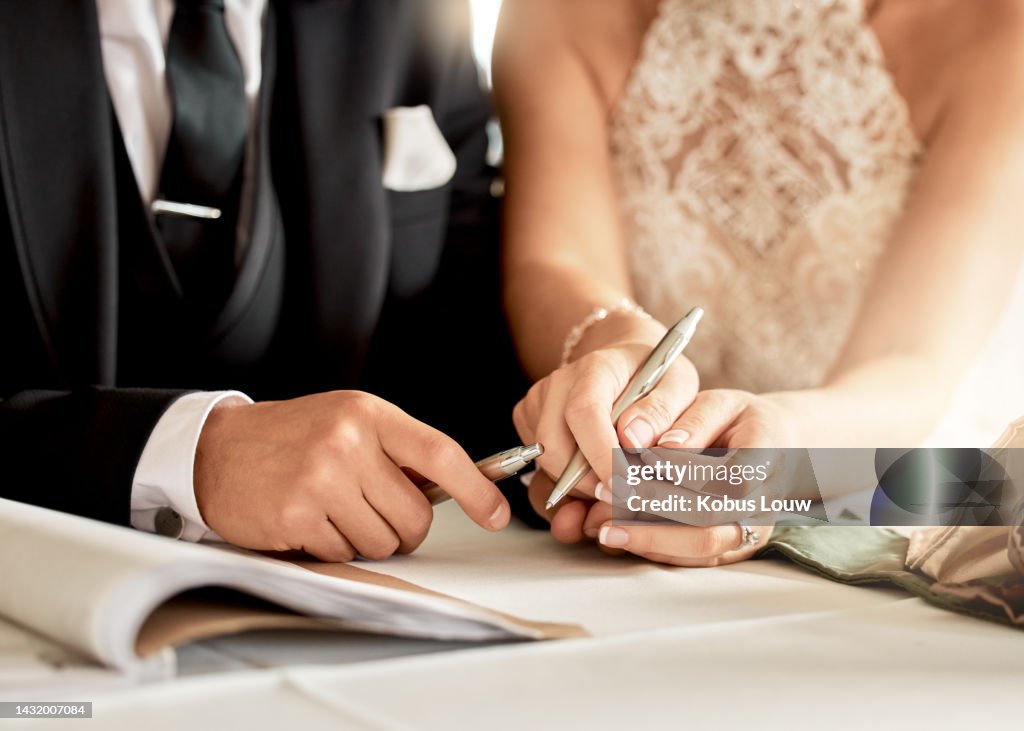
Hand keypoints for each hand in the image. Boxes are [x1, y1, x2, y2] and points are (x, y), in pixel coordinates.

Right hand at [193, 391, 509, 561]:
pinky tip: (307, 520)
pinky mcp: (296, 516)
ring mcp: (321, 479)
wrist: (217, 450)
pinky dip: (331, 546)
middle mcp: (348, 442)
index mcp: (369, 414)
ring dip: (364, 538)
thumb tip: (457, 489)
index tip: (497, 514)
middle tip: (372, 511)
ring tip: (333, 510)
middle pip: (414, 517)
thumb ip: (397, 451)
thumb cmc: (294, 437)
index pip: (439, 453)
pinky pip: (343, 553)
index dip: (476, 489)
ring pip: (381, 542)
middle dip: (402, 529)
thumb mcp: (348, 422)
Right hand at [513, 313, 698, 512]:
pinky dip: (569, 480)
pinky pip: (540, 464)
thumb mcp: (679, 385)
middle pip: (555, 447)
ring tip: (614, 480)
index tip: (625, 486)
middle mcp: (560, 382)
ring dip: (580, 486)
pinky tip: (596, 469)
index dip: (601, 456)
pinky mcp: (528, 418)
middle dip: (589, 483)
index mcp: (597, 367)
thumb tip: (636, 440)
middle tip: (625, 494)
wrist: (627, 361)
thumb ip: (663, 412)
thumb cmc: (655, 374)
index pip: (585, 413)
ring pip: (546, 463)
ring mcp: (539, 401)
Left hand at [571, 389, 794, 564]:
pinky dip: (652, 547)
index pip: (728, 478)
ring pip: (700, 547)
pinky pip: (692, 557)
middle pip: (710, 524)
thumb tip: (662, 445)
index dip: (682, 470)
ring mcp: (749, 532)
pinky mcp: (729, 548)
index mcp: (768, 458)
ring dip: (648, 538)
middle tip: (608, 492)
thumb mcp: (720, 405)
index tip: (641, 457)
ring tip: (602, 525)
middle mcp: (764, 504)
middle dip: (653, 510)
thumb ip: (694, 422)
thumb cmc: (739, 421)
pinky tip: (617, 534)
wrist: (771, 448)